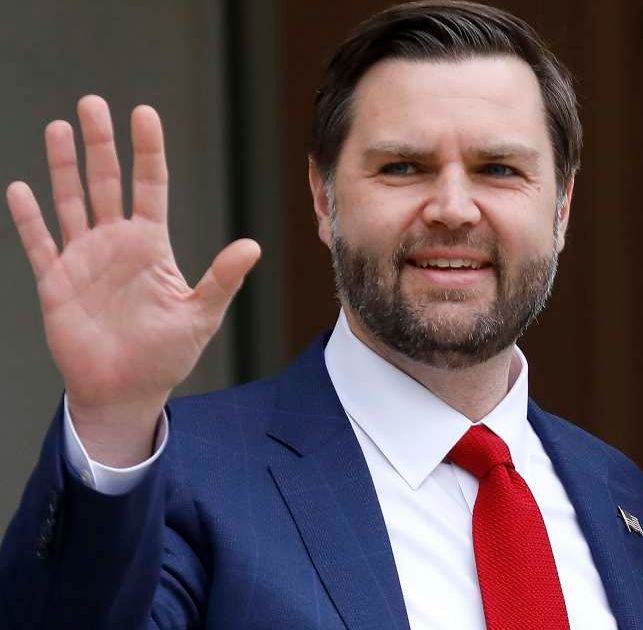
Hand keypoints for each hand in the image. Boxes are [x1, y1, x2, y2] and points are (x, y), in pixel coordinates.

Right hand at [6, 95, 259, 466]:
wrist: (127, 390)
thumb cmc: (166, 354)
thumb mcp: (201, 315)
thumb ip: (221, 279)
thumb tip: (252, 246)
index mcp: (151, 245)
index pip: (150, 186)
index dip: (147, 151)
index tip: (144, 114)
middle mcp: (116, 244)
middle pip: (105, 183)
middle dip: (100, 145)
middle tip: (93, 103)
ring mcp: (83, 260)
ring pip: (71, 202)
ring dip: (64, 167)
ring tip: (60, 128)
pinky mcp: (56, 283)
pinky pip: (40, 244)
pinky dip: (30, 219)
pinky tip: (20, 188)